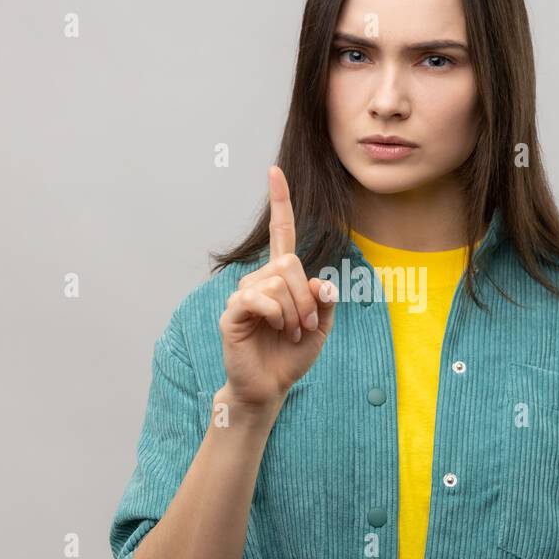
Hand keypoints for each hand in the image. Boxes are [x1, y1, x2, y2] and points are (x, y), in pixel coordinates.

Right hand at [217, 165, 337, 410]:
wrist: (271, 387)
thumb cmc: (292, 355)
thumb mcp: (322, 327)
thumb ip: (325, 300)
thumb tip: (319, 281)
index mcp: (282, 278)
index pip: (280, 232)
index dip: (279, 203)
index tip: (274, 171)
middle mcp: (260, 279)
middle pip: (289, 263)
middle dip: (306, 297)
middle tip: (305, 326)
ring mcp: (244, 294)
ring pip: (278, 282)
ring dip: (294, 313)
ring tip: (289, 334)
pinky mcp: (233, 312)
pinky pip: (259, 298)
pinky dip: (275, 314)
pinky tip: (273, 329)